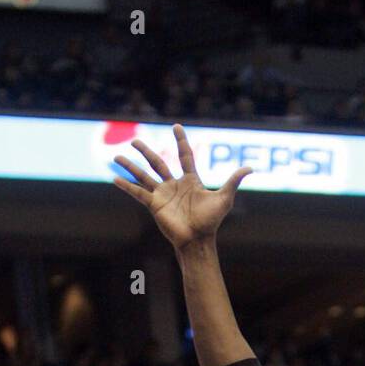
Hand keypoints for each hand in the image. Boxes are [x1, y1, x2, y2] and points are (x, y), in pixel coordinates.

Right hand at [112, 123, 250, 249]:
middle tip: (135, 140)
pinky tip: (114, 178)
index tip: (176, 126)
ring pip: (144, 175)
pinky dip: (126, 186)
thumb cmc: (211, 221)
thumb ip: (233, 181)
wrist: (197, 239)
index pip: (184, 156)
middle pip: (158, 163)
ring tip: (116, 156)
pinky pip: (138, 192)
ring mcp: (163, 194)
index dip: (181, 141)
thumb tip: (249, 168)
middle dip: (146, 151)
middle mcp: (174, 185)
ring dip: (130, 166)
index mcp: (190, 180)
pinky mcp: (154, 205)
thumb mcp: (224, 198)